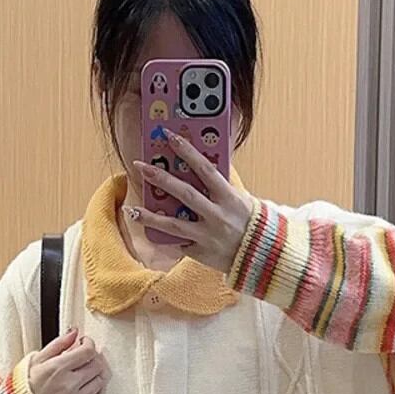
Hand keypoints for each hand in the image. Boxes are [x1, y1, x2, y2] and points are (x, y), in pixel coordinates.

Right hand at [28, 328, 108, 393]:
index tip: (85, 343)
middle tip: (86, 358)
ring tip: (82, 374)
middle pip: (97, 366)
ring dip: (93, 375)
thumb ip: (58, 345)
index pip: (87, 351)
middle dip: (93, 358)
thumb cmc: (24, 388)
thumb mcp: (35, 361)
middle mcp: (69, 385)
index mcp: (57, 369)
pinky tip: (78, 390)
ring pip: (99, 383)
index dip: (89, 344)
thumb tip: (74, 333)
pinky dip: (90, 392)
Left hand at [126, 127, 254, 273]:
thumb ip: (221, 187)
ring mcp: (207, 236)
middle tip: (140, 166)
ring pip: (173, 225)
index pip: (204, 169)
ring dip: (150, 217)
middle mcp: (217, 216)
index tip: (169, 136)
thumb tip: (200, 166)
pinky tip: (148, 231)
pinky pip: (178, 243)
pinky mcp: (200, 252)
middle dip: (160, 178)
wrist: (262, 257)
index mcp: (228, 197)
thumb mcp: (241, 200)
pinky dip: (164, 237)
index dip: (186, 151)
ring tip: (131, 210)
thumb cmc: (251, 224)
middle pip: (184, 193)